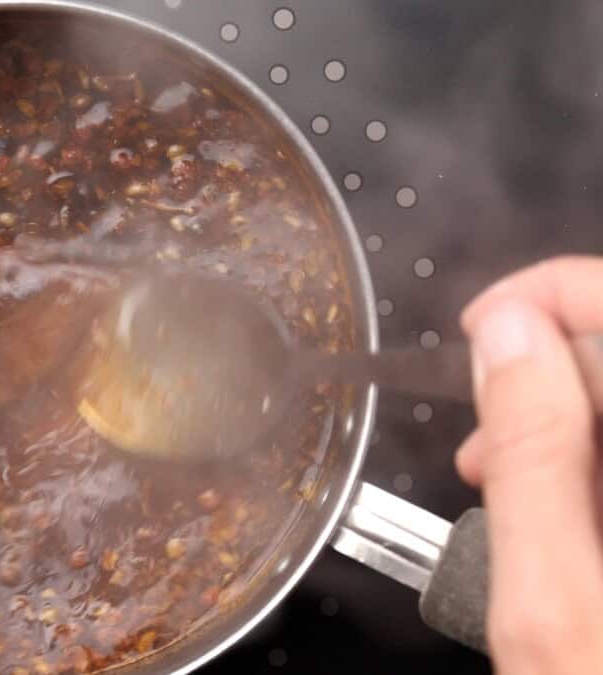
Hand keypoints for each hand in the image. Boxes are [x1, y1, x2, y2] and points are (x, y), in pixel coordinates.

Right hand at [456, 256, 602, 673]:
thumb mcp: (555, 604)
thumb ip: (536, 455)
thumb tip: (510, 334)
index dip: (564, 295)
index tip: (488, 328)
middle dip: (555, 366)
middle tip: (480, 429)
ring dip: (564, 416)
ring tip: (495, 471)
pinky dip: (584, 460)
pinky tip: (546, 494)